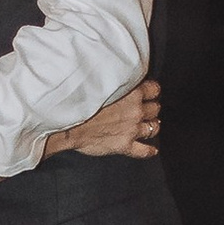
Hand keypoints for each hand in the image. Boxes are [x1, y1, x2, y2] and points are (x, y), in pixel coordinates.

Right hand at [42, 76, 161, 159]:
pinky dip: (150, 150)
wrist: (68, 123)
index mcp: (131, 92)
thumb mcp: (98, 80)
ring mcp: (132, 129)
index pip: (153, 89)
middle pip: (155, 108)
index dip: (152, 91)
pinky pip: (144, 150)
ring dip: (152, 126)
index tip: (149, 92)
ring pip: (153, 128)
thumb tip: (115, 74)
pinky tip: (152, 150)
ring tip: (150, 125)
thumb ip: (113, 78)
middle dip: (152, 108)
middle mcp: (135, 111)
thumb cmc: (79, 101)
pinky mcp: (125, 145)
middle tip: (147, 108)